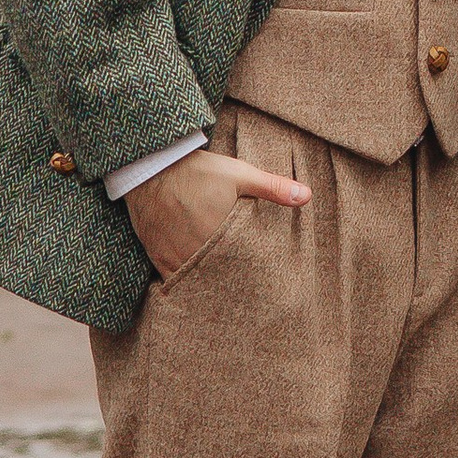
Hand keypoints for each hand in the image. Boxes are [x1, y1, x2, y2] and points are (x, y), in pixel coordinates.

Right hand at [125, 143, 308, 279]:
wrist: (150, 166)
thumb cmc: (197, 170)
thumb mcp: (238, 174)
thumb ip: (272, 187)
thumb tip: (307, 196)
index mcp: (218, 236)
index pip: (241, 266)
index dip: (252, 273)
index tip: (262, 279)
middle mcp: (195, 253)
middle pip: (218, 277)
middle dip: (231, 280)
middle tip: (245, 290)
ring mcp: (174, 257)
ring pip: (195, 281)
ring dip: (208, 281)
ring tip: (222, 285)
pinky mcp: (157, 256)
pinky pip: (173, 279)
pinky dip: (185, 280)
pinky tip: (196, 277)